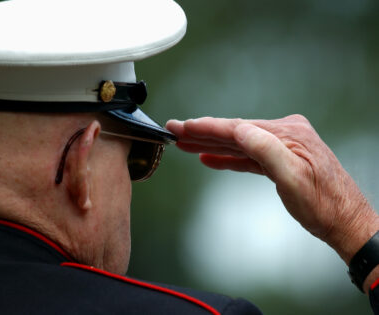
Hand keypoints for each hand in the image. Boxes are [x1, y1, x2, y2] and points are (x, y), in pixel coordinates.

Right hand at [166, 115, 378, 266]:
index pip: (238, 128)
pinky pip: (248, 155)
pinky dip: (228, 157)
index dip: (207, 127)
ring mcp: (283, 146)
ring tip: (186, 143)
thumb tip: (240, 129)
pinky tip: (211, 158)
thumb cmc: (324, 204)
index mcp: (288, 134)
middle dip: (203, 133)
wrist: (345, 221)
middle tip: (176, 130)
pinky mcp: (281, 158)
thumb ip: (266, 150)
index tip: (183, 126)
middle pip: (235, 133)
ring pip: (239, 143)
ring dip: (212, 144)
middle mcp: (285, 134)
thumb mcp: (293, 178)